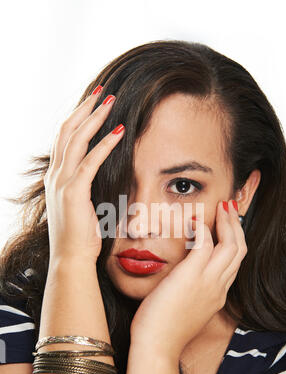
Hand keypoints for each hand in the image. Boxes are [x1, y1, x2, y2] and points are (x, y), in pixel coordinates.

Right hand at [43, 88, 124, 263]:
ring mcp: (62, 183)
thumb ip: (84, 187)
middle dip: (85, 109)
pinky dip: (105, 144)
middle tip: (102, 92)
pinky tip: (120, 132)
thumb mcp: (80, 205)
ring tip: (110, 101)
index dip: (78, 118)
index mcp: (56, 177)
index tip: (93, 104)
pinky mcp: (74, 192)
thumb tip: (99, 176)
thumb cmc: (80, 236)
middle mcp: (55, 175)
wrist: (71, 258)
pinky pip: (90, 161)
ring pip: (76, 140)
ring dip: (94, 118)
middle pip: (67, 131)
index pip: (64, 139)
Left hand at [130, 200, 247, 360]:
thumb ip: (190, 292)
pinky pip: (206, 244)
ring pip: (232, 245)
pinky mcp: (192, 276)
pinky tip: (196, 221)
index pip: (234, 263)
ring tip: (222, 207)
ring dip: (228, 222)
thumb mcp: (184, 309)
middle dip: (237, 226)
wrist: (156, 347)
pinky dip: (204, 229)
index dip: (233, 242)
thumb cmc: (163, 330)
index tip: (227, 228)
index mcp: (217, 295)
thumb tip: (182, 279)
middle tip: (229, 209)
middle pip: (240, 250)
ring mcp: (208, 282)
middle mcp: (219, 287)